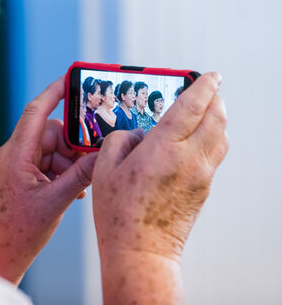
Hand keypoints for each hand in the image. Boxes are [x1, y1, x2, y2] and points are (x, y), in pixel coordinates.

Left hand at [0, 76, 97, 284]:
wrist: (0, 252)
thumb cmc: (20, 230)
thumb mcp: (56, 201)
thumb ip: (81, 176)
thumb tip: (103, 156)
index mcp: (16, 154)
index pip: (36, 111)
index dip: (55, 92)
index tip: (72, 79)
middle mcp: (13, 154)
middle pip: (50, 134)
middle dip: (73, 146)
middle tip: (92, 159)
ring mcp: (16, 165)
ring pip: (51, 150)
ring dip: (69, 164)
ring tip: (79, 186)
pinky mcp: (20, 175)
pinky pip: (46, 163)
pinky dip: (61, 172)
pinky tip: (72, 190)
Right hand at [93, 72, 227, 303]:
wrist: (141, 252)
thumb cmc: (118, 213)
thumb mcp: (104, 169)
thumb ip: (119, 140)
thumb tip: (137, 134)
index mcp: (163, 150)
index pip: (192, 106)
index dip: (203, 85)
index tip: (211, 74)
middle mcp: (189, 159)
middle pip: (217, 117)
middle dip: (215, 98)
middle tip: (208, 89)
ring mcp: (201, 176)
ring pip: (222, 135)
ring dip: (217, 118)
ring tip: (203, 112)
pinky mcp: (204, 189)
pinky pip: (215, 154)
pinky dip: (212, 138)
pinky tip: (195, 141)